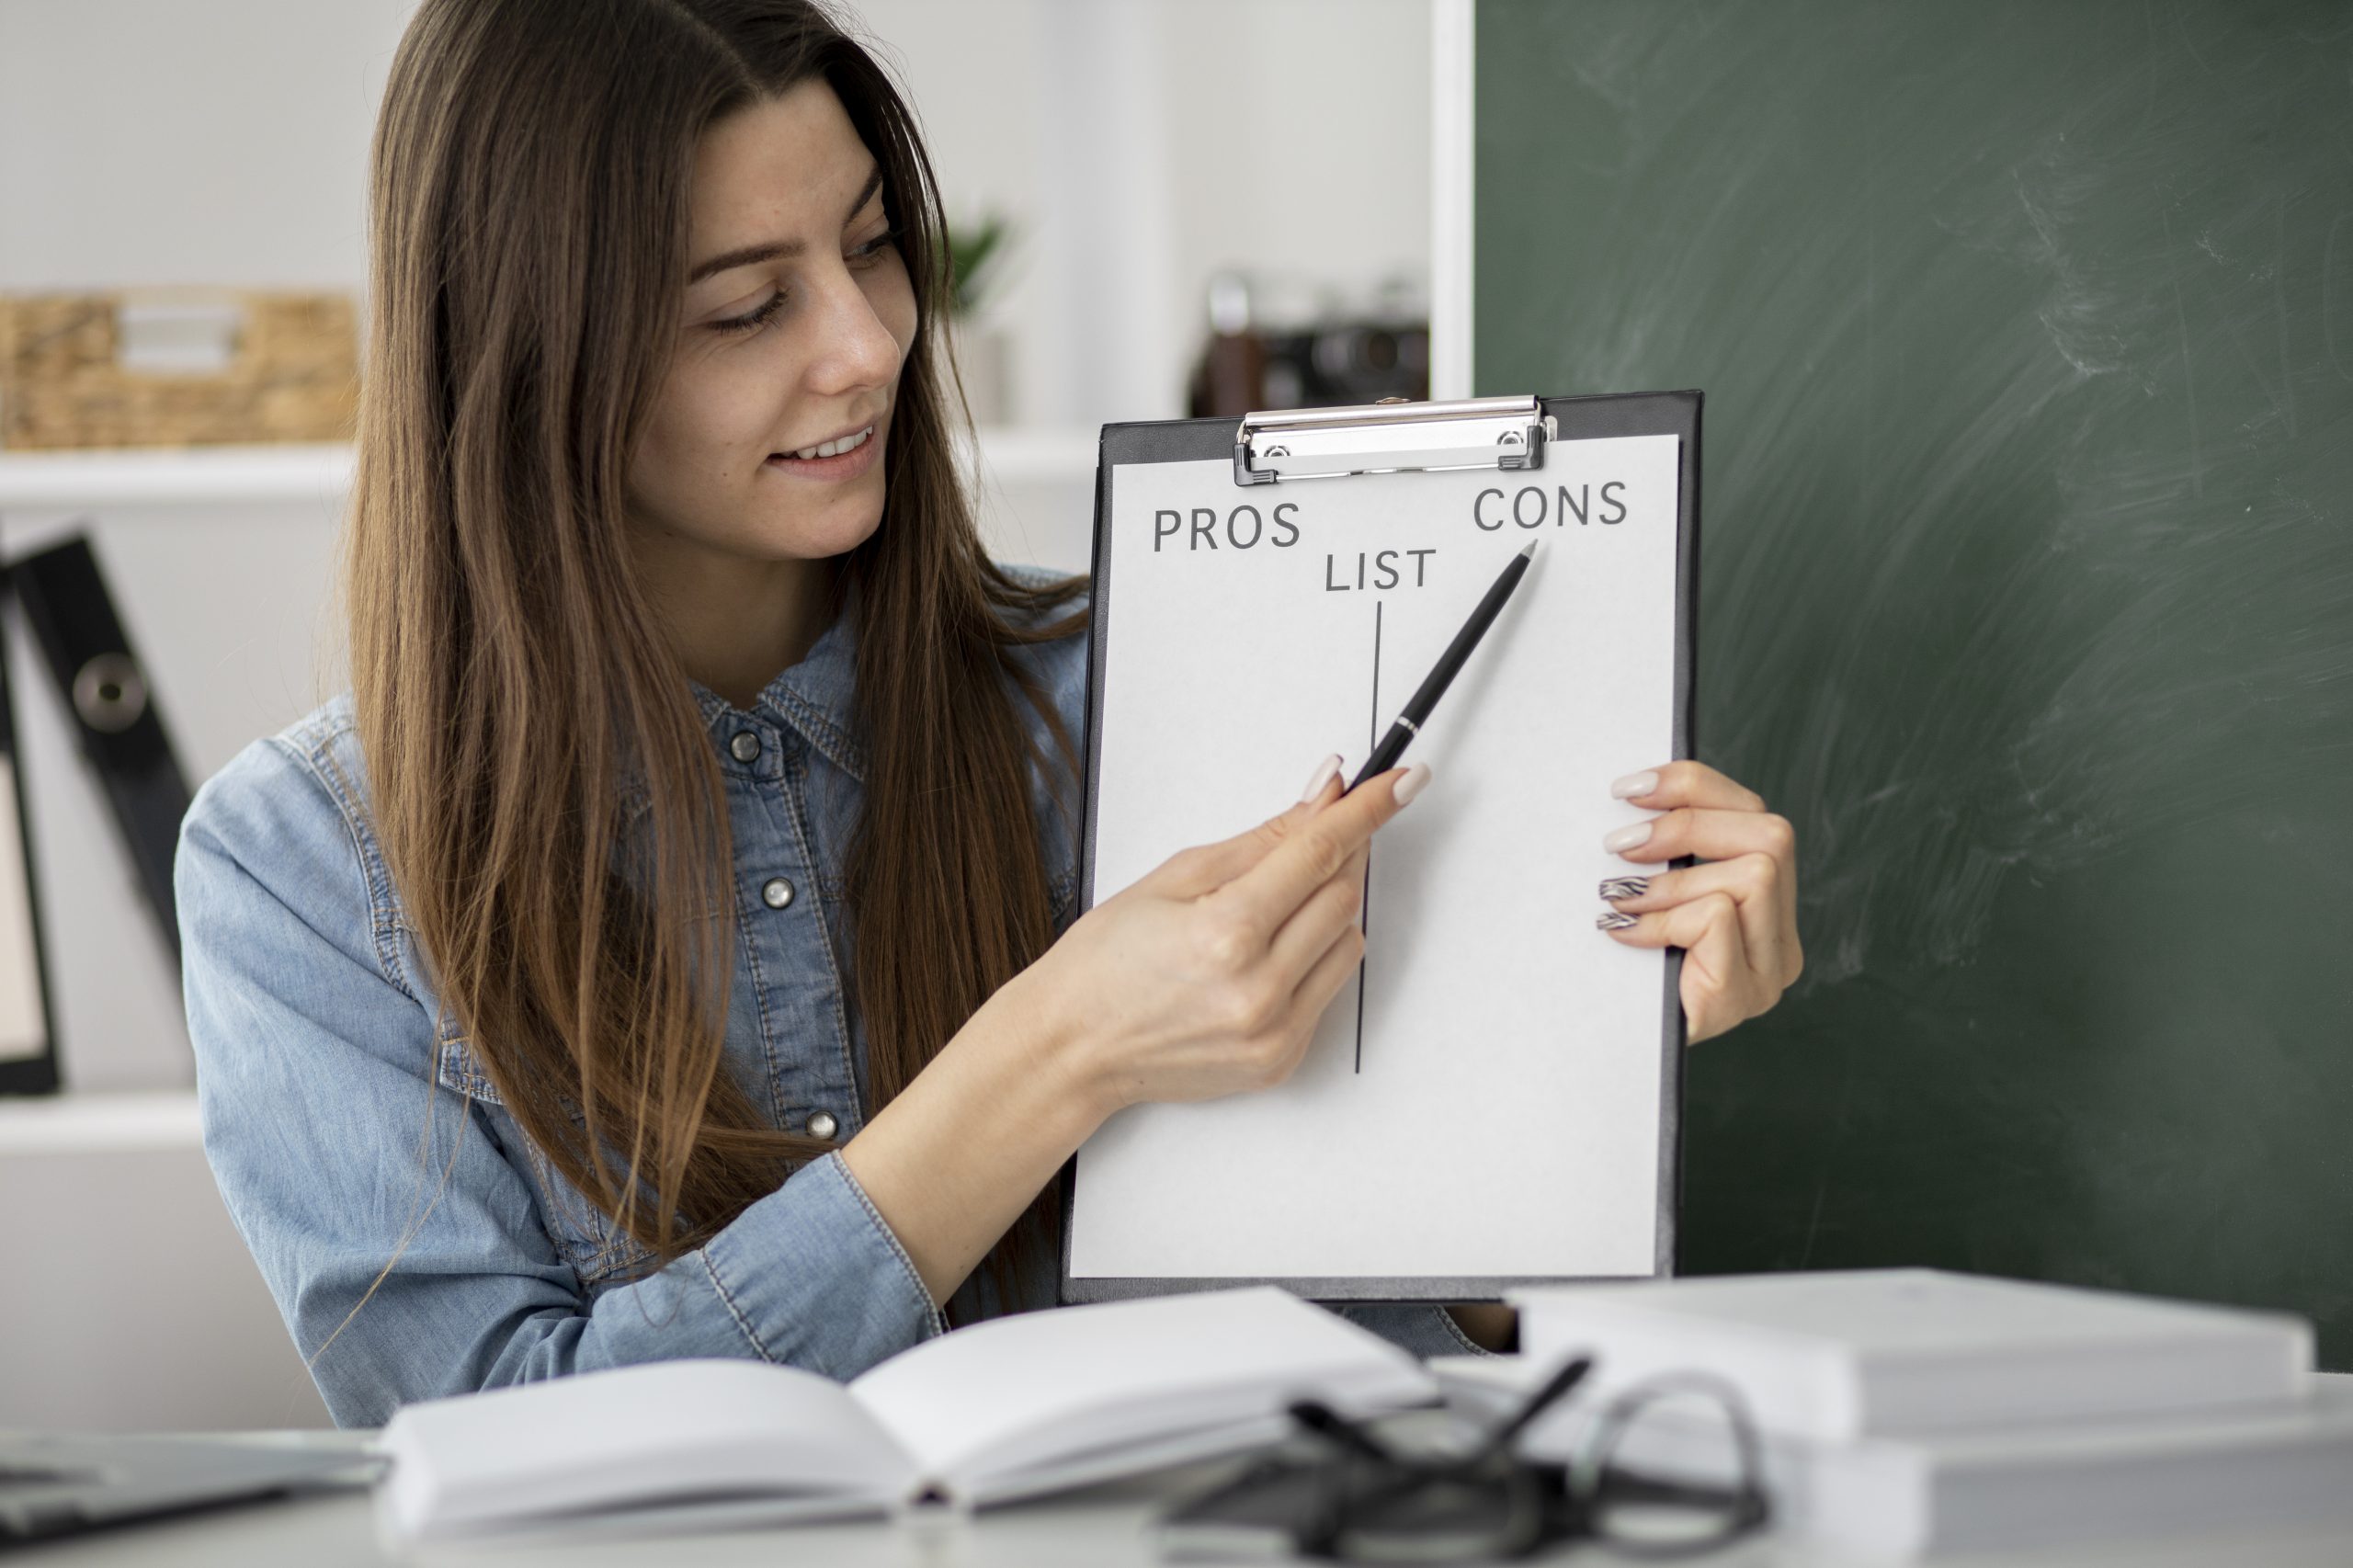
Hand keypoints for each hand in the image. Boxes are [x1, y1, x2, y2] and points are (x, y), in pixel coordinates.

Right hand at [1021, 757, 1427, 1116]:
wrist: (1072, 1046)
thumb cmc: (1105, 963)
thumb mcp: (1175, 877)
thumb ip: (1262, 839)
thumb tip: (1323, 797)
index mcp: (1226, 933)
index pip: (1321, 852)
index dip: (1369, 808)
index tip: (1404, 781)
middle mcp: (1258, 988)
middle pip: (1344, 894)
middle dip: (1338, 855)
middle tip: (1312, 838)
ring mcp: (1274, 1031)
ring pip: (1348, 941)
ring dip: (1327, 910)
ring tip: (1268, 910)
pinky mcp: (1280, 1060)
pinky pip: (1330, 988)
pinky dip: (1312, 958)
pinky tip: (1263, 955)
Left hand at [1593, 760, 1800, 1042]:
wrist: (1604, 1053)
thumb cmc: (1621, 970)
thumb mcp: (1647, 898)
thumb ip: (1663, 855)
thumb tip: (1632, 793)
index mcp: (1765, 906)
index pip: (1756, 816)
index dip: (1696, 787)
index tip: (1631, 787)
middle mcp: (1779, 938)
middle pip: (1772, 836)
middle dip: (1687, 824)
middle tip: (1620, 844)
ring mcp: (1768, 972)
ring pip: (1754, 874)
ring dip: (1672, 880)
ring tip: (1619, 899)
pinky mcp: (1741, 997)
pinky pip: (1716, 920)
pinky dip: (1662, 918)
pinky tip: (1623, 933)